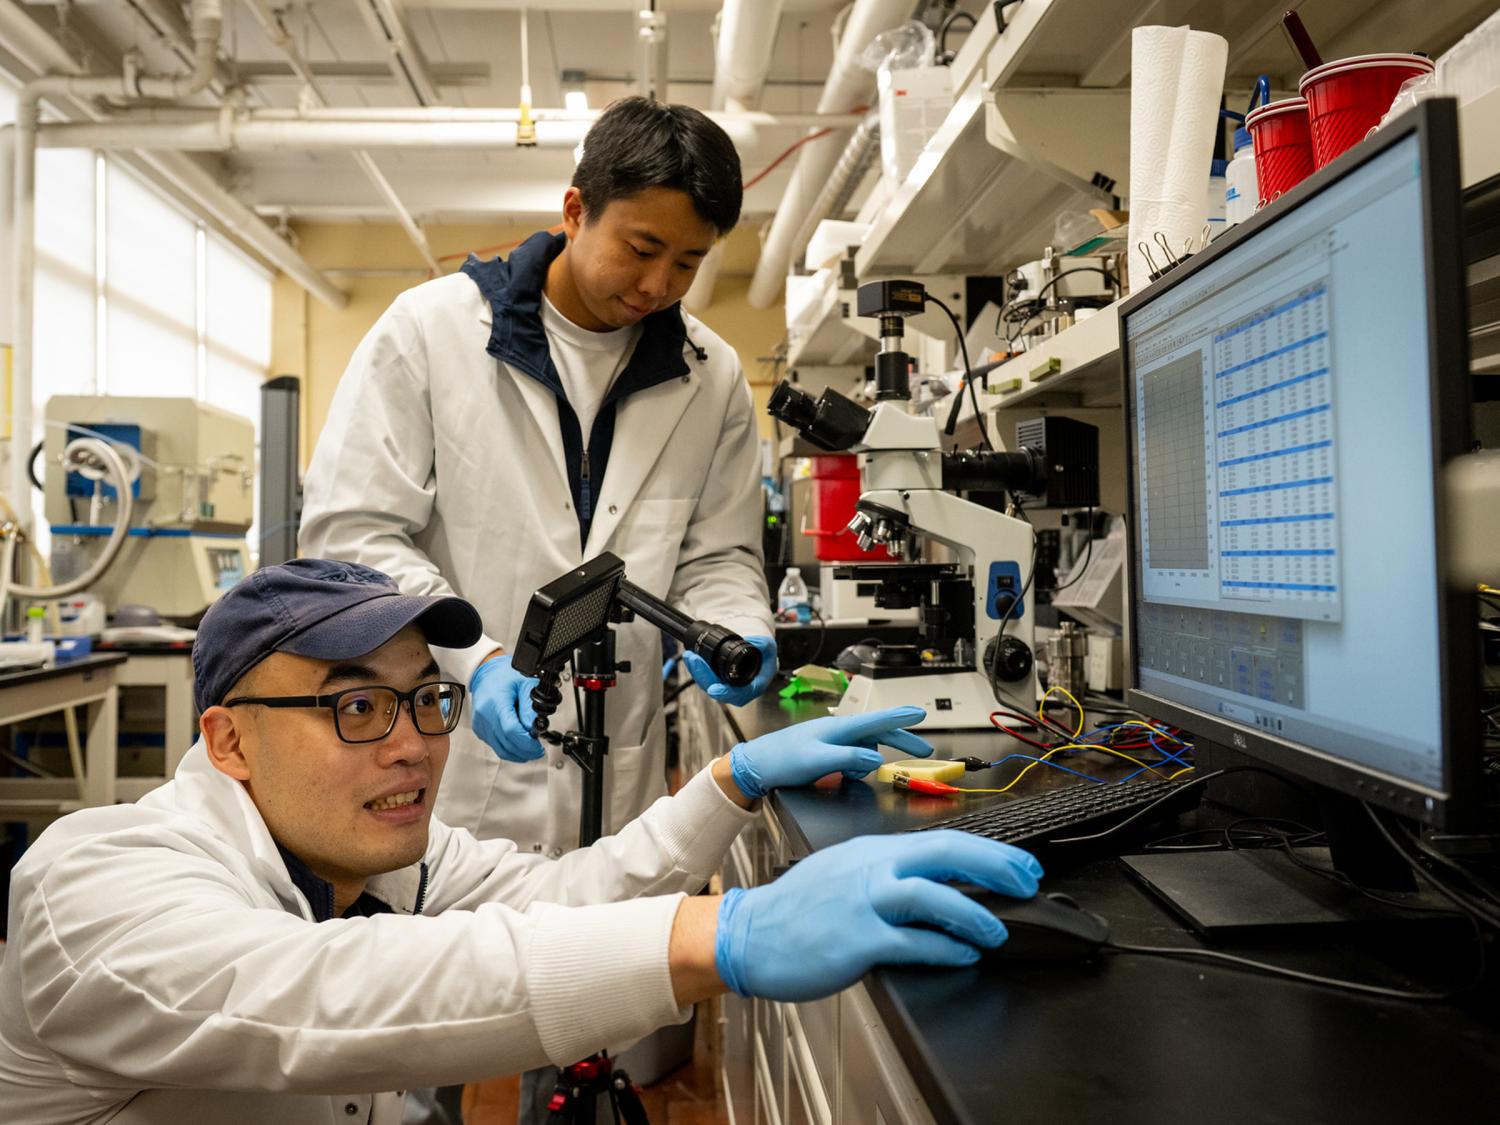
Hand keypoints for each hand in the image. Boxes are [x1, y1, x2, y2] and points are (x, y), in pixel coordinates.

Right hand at [470, 655, 543, 762]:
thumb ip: (531, 707)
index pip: (511, 730)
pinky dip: (509, 749)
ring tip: (531, 749)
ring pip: (500, 749)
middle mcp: (484, 715)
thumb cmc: (506, 675)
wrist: (488, 673)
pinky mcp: (480, 730)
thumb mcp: (526, 684)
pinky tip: (519, 745)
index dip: (526, 742)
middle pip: (506, 743)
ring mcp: (480, 724)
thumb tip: (535, 728)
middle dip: (525, 750)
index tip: (538, 745)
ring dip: (518, 753)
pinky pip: (495, 746)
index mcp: (495, 701)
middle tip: (538, 749)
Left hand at [683, 634, 777, 706]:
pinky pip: (705, 679)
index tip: (713, 689)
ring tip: (690, 656)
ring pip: (708, 685)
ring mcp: (727, 687)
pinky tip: (692, 658)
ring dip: (696, 671)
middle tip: (694, 660)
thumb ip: (762, 644)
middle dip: (702, 675)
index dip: (725, 693)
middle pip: (717, 691)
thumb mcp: (769, 647)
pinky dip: (697, 669)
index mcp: (754, 686)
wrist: (759, 656)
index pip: (739, 694)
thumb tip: (749, 641)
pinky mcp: (718, 681)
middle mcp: (739, 690)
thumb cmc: (765, 655)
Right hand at [715, 831, 1043, 1000]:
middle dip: (996, 866)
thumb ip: (886, 874)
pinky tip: (964, 956)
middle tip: (1028, 882)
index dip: (988, 853)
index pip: (942, 840)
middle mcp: (872, 868)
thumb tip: (935, 886)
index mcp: (872, 850)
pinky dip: (946, 949)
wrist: (750, 935)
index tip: (1019, 866)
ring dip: (975, 914)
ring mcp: (864, 902)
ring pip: (934, 896)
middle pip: (946, 854)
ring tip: (997, 930)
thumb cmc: (796, 911)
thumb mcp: (843, 873)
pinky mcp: (858, 939)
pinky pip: (914, 942)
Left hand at [728, 706, 931, 799]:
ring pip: (866, 750)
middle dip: (902, 742)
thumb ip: (848, 757)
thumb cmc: (782, 758)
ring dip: (867, 763)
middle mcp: (839, 731)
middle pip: (879, 734)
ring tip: (850, 775)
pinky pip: (853, 759)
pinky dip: (855, 768)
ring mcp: (834, 742)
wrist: (757, 766)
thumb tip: (875, 758)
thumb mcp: (818, 760)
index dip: (901, 717)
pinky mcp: (829, 753)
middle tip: (925, 751)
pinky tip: (843, 776)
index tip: (920, 713)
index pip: (877, 720)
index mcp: (839, 728)